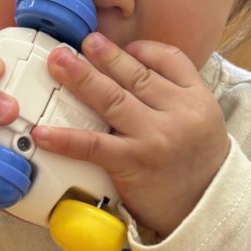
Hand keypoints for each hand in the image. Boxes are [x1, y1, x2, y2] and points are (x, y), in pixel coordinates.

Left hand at [32, 33, 229, 237]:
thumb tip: (132, 69)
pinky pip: (94, 145)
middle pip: (135, 75)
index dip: (141, 49)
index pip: (169, 59)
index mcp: (197, 98)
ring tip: (58, 63)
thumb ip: (175, 96)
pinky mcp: (133, 163)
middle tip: (80, 42)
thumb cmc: (197, 164)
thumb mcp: (201, 121)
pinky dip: (66, 138)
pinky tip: (44, 132)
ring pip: (112, 99)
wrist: (206, 208)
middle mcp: (178, 113)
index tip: (119, 46)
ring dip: (81, 78)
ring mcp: (154, 137)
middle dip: (104, 55)